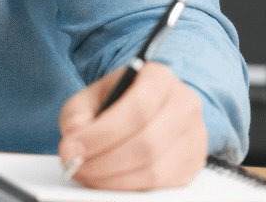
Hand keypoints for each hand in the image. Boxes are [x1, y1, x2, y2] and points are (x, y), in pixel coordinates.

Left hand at [57, 61, 205, 190]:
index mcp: (159, 78)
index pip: (136, 109)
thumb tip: (73, 143)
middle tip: (76, 166)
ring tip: (87, 174)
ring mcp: (194, 135)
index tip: (71, 148)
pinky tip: (107, 180)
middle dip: (104, 162)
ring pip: (154, 169)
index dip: (100, 134)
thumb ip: (77, 114)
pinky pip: (160, 185)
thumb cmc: (119, 101)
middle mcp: (183, 105)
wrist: (149, 107)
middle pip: (147, 143)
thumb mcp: (92, 96)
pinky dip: (128, 187)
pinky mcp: (192, 163)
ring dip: (113, 178)